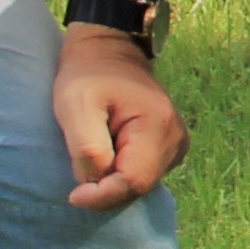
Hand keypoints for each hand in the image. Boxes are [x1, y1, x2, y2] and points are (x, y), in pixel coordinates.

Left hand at [51, 26, 190, 208]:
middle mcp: (176, 138)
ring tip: (94, 154)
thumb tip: (95, 185)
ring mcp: (177, 144)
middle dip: (106, 189)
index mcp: (158, 126)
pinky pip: (144, 175)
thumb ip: (88, 149)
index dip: (102, 196)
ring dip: (113, 181)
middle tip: (79, 168)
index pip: (133, 182)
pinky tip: (108, 154)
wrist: (108, 52)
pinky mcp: (170, 148)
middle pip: (138, 187)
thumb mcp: (76, 106)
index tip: (73, 194)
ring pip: (141, 184)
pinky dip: (122, 174)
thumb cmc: (88, 76)